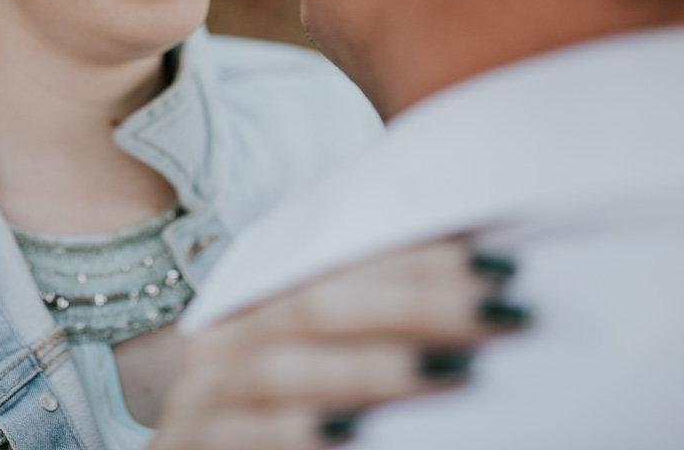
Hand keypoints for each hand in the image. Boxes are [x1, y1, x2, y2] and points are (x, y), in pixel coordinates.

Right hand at [152, 239, 522, 449]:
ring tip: (455, 368)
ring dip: (372, 368)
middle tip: (501, 309)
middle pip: (316, 309)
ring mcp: (200, 398)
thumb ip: (359, 331)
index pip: (335, 266)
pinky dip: (296, 434)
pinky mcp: (191, 447)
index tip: (496, 264)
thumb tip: (472, 290)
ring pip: (282, 370)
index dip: (415, 261)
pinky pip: (241, 437)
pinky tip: (353, 436)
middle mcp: (222, 343)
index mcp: (249, 306)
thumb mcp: (303, 366)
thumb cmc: (263, 423)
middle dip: (414, 305)